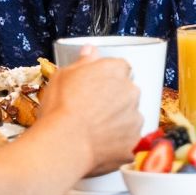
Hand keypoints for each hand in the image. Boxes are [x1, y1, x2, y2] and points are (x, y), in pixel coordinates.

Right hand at [36, 54, 140, 173]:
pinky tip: (101, 144)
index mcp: (114, 70)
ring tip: (95, 129)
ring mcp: (135, 116)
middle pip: (128, 91)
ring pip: (130, 115)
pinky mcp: (135, 140)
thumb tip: (90, 50)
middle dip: (115, 98)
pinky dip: (120, 141)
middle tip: (93, 109)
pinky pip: (130, 138)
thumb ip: (82, 62)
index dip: (108, 77)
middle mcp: (130, 90)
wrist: (65, 143)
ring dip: (119, 120)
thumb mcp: (62, 76)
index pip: (120, 67)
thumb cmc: (60, 109)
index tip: (98, 86)